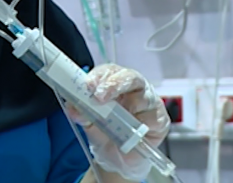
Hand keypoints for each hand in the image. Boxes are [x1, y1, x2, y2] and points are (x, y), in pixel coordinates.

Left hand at [69, 64, 168, 181]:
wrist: (117, 161)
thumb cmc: (106, 135)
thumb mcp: (90, 125)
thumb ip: (83, 114)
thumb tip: (71, 106)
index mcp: (115, 83)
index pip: (109, 71)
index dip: (99, 75)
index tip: (87, 84)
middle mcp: (134, 89)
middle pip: (129, 77)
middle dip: (114, 84)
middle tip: (99, 95)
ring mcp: (149, 102)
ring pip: (143, 94)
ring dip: (129, 105)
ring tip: (113, 116)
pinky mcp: (160, 119)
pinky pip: (152, 116)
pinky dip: (142, 121)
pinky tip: (133, 128)